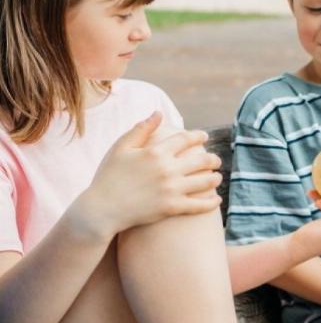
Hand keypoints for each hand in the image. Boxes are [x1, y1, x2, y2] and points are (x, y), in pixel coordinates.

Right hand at [75, 112, 222, 237]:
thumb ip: (141, 129)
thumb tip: (158, 112)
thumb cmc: (109, 177)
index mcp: (156, 152)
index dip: (198, 136)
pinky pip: (199, 205)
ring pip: (205, 181)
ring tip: (217, 177)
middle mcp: (167, 169)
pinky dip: (211, 202)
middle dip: (213, 159)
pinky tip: (216, 200)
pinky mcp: (172, 208)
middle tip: (216, 160)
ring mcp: (172, 189)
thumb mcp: (121, 148)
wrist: (101, 210)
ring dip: (215, 178)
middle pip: (201, 160)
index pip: (186, 139)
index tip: (204, 136)